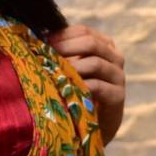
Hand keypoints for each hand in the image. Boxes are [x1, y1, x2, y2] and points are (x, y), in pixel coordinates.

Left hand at [46, 24, 125, 145]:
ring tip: (54, 72)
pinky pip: (98, 86)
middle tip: (46, 54)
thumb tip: (38, 39)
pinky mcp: (117, 95)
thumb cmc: (79, 92)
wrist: (95, 124)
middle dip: (66, 47)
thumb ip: (63, 54)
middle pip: (91, 43)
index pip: (84, 31)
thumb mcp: (72, 69)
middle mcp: (115, 58)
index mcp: (104, 46)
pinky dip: (80, 85)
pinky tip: (65, 88)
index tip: (43, 42)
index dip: (62, 35)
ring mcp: (118, 76)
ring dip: (71, 67)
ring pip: (95, 63)